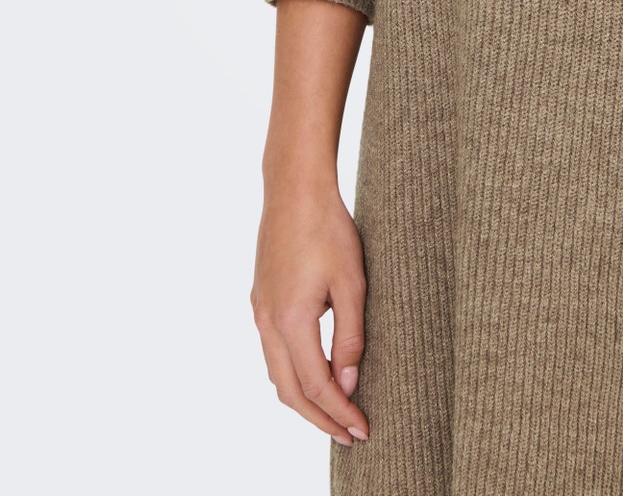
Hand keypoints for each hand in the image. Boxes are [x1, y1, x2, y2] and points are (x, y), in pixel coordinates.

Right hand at [250, 182, 370, 445]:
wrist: (294, 188)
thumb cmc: (328, 228)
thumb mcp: (352, 282)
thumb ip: (350, 336)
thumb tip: (348, 383)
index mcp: (290, 321)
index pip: (316, 386)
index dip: (340, 413)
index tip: (362, 429)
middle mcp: (267, 322)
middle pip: (289, 392)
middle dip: (319, 419)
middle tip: (349, 435)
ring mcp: (260, 311)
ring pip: (277, 374)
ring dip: (304, 400)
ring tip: (335, 412)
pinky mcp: (261, 299)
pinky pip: (273, 352)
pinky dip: (293, 374)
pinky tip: (315, 373)